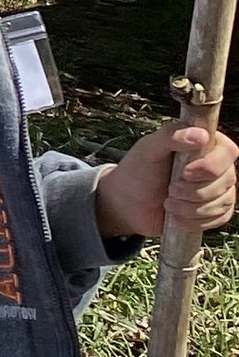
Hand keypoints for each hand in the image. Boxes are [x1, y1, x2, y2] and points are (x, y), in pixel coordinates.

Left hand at [96, 119, 238, 244]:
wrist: (128, 202)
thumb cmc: (138, 170)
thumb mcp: (148, 149)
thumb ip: (170, 136)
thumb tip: (201, 135)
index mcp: (205, 144)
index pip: (228, 152)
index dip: (211, 165)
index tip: (185, 173)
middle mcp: (217, 165)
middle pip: (227, 179)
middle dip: (195, 190)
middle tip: (170, 189)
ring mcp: (219, 189)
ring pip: (224, 201)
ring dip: (192, 207)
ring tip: (168, 203)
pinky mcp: (215, 211)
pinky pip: (220, 218)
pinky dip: (195, 221)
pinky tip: (176, 217)